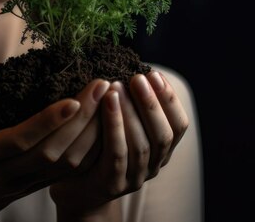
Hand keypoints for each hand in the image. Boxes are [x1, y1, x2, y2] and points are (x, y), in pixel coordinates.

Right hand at [0, 65, 109, 220]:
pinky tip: (108, 123)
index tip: (74, 98)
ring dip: (94, 133)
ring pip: (68, 164)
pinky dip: (94, 148)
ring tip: (111, 99)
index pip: (20, 140)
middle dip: (81, 120)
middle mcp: (8, 175)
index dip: (48, 121)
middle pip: (52, 151)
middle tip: (103, 86)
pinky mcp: (43, 186)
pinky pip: (74, 171)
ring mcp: (28, 184)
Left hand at [49, 71, 189, 218]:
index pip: (179, 126)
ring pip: (141, 145)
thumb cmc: (98, 147)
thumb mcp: (119, 124)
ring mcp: (134, 178)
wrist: (76, 187)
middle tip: (138, 77)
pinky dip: (114, 126)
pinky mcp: (111, 184)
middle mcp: (152, 166)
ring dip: (131, 112)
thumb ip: (130, 105)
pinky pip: (117, 154)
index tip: (155, 74)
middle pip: (163, 135)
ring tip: (118, 86)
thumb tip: (131, 68)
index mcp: (160, 150)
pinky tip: (106, 103)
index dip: (170, 100)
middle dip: (152, 103)